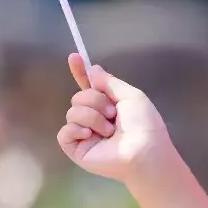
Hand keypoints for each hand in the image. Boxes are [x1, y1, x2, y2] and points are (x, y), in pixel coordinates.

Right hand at [57, 54, 177, 184]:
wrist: (144, 150)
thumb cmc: (144, 124)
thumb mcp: (130, 95)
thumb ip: (109, 82)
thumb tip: (94, 69)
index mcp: (108, 105)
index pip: (89, 86)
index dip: (81, 72)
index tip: (74, 57)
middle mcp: (94, 118)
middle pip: (79, 97)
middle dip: (95, 101)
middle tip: (113, 114)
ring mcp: (84, 134)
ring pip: (72, 112)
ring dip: (93, 117)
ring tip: (109, 130)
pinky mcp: (76, 149)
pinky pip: (64, 132)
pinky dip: (76, 130)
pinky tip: (90, 135)